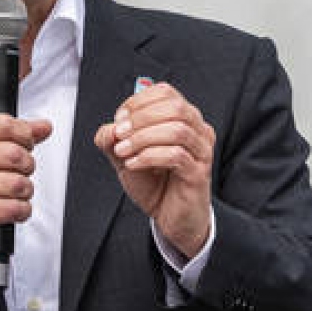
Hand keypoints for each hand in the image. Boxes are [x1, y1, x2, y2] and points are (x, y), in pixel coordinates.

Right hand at [0, 114, 51, 256]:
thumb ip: (10, 135)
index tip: (26, 145)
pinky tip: (14, 209)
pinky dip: (21, 210)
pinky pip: (12, 208)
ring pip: (17, 183)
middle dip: (27, 166)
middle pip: (14, 154)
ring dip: (25, 191)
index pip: (4, 124)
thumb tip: (43, 126)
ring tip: (15, 194)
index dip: (25, 136)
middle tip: (20, 173)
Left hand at [94, 83, 213, 258]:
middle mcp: (198, 130)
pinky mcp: (199, 173)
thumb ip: (113, 140)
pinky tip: (133, 164)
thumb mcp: (125, 157)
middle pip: (175, 107)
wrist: (171, 218)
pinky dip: (149, 157)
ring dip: (143, 138)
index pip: (166, 92)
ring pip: (177, 130)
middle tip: (119, 133)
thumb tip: (109, 129)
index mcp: (184, 119)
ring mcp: (202, 152)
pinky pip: (177, 156)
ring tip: (123, 151)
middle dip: (141, 117)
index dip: (138, 102)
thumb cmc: (155, 183)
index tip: (119, 119)